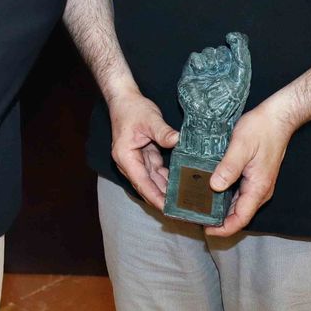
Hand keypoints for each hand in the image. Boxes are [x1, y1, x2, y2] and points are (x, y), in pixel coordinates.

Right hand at [106, 88, 178, 206]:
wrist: (124, 99)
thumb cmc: (133, 109)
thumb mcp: (150, 119)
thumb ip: (163, 132)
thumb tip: (179, 141)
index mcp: (126, 158)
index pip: (142, 184)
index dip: (156, 198)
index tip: (169, 210)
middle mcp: (129, 163)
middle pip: (148, 187)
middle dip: (164, 200)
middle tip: (183, 211)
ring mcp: (137, 161)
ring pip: (153, 182)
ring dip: (167, 191)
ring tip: (186, 202)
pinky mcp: (145, 157)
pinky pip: (157, 173)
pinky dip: (168, 179)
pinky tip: (182, 184)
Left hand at [205, 98, 297, 236]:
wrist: (278, 117)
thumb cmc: (261, 129)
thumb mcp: (241, 146)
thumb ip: (228, 167)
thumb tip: (215, 187)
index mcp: (258, 188)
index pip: (241, 219)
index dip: (223, 229)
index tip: (205, 230)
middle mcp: (259, 191)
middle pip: (238, 215)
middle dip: (218, 220)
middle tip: (195, 216)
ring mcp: (257, 184)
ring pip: (238, 204)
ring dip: (221, 209)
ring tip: (199, 206)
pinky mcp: (254, 177)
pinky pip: (238, 193)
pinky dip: (225, 196)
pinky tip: (210, 190)